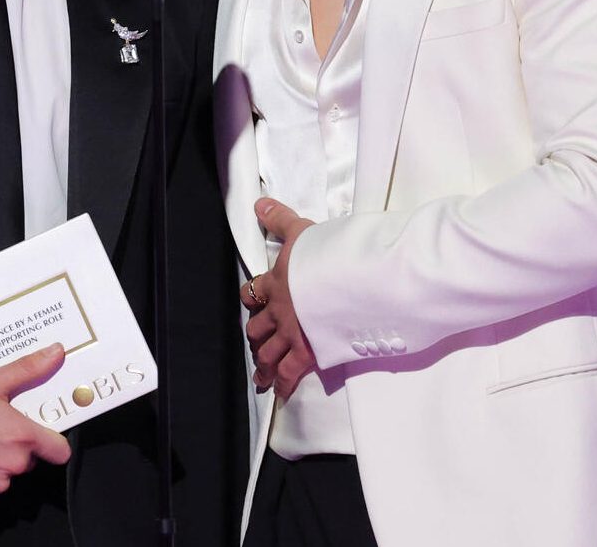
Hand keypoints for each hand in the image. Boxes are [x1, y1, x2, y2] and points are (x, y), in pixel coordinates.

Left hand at [242, 198, 316, 399]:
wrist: (345, 280)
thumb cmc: (327, 254)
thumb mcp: (302, 230)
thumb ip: (281, 219)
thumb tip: (259, 204)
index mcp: (278, 282)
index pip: (255, 291)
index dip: (252, 296)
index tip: (251, 300)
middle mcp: (279, 311)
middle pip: (258, 327)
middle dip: (255, 335)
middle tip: (255, 341)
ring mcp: (291, 334)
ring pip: (267, 352)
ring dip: (262, 364)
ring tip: (259, 376)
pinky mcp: (307, 353)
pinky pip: (289, 373)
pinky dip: (282, 384)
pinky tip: (279, 392)